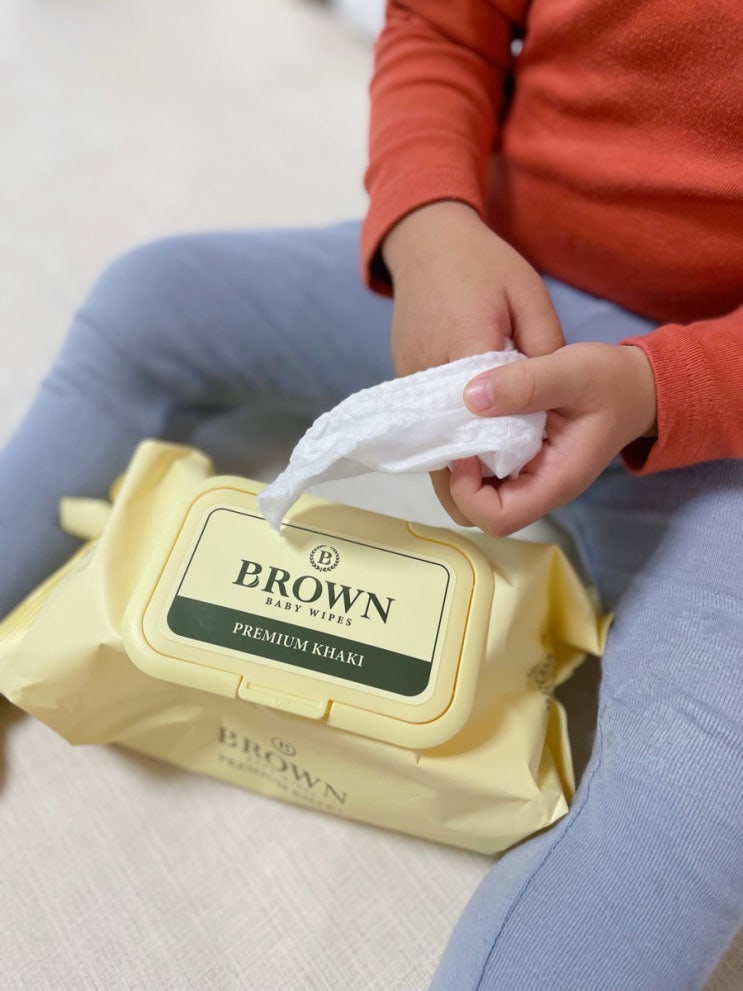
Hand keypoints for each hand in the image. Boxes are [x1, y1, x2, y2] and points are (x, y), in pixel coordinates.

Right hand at [383, 201, 566, 523]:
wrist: (426, 240)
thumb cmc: (484, 265)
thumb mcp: (530, 296)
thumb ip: (542, 349)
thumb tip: (546, 401)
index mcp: (466, 345)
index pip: (482, 413)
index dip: (499, 447)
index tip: (518, 471)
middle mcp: (428, 370)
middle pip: (450, 437)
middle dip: (475, 468)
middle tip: (508, 488)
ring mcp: (408, 376)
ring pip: (432, 436)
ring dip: (458, 455)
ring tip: (492, 473)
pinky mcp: (401, 377)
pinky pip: (423, 420)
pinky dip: (446, 435)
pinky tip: (471, 443)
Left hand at [437, 342, 657, 534]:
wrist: (634, 387)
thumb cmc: (611, 382)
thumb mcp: (573, 371)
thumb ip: (527, 384)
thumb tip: (472, 398)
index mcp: (555, 480)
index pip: (499, 518)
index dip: (469, 491)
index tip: (463, 451)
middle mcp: (539, 487)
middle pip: (479, 513)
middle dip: (455, 482)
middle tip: (450, 437)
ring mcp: (529, 477)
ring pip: (477, 495)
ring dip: (459, 466)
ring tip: (456, 427)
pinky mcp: (522, 461)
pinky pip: (484, 471)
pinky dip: (469, 451)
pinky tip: (468, 422)